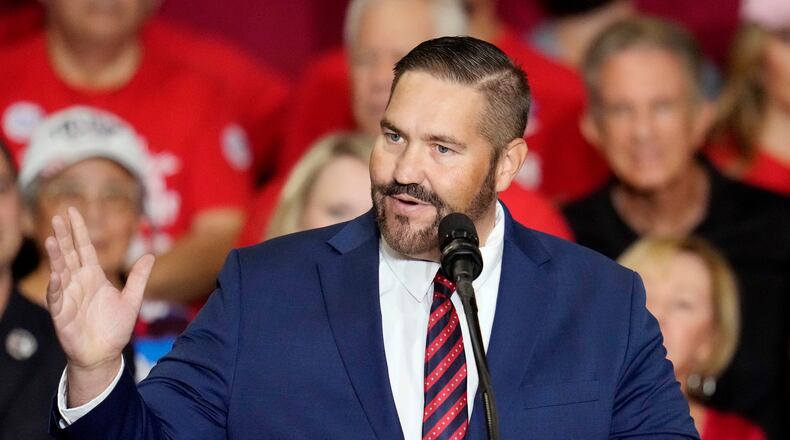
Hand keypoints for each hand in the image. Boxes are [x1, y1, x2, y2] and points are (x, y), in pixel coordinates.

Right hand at [46, 208, 153, 403]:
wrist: (104, 354)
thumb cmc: (114, 328)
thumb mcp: (132, 300)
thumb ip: (138, 278)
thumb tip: (150, 255)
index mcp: (94, 277)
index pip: (85, 248)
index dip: (79, 231)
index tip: (72, 211)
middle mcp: (79, 283)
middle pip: (69, 254)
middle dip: (64, 236)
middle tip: (58, 216)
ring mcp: (69, 297)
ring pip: (60, 271)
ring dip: (56, 256)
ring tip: (52, 238)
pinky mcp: (62, 314)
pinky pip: (57, 297)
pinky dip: (56, 286)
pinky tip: (56, 274)